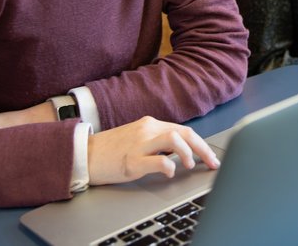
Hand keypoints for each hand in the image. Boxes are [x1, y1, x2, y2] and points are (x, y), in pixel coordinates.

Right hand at [87, 116, 219, 185]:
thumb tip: (182, 152)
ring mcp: (139, 144)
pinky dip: (169, 166)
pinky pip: (157, 160)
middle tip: (211, 163)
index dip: (201, 144)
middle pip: (184, 133)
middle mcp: (147, 130)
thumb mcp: (138, 139)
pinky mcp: (131, 160)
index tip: (211, 157)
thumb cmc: (111, 150)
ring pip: (174, 139)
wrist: (85, 154)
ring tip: (189, 165)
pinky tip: (170, 172)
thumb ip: (158, 141)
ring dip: (188, 153)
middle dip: (203, 149)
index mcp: (151, 125)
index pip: (184, 131)